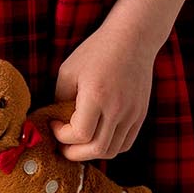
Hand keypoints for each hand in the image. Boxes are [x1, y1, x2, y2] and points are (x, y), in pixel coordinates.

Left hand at [50, 24, 158, 161]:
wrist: (132, 39)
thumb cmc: (96, 52)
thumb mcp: (68, 71)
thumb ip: (60, 99)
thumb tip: (56, 122)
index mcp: (97, 95)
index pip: (79, 134)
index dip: (61, 135)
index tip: (53, 123)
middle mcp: (118, 108)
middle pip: (96, 149)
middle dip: (73, 153)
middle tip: (60, 145)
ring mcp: (132, 113)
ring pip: (112, 151)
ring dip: (91, 153)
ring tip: (77, 144)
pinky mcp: (140, 115)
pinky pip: (125, 144)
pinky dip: (108, 147)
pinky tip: (96, 137)